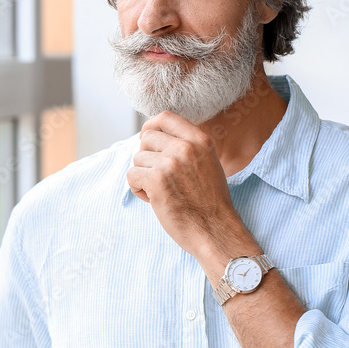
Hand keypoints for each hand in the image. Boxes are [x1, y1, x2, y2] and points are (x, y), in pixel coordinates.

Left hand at [127, 111, 249, 260]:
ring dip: (143, 176)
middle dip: (146, 157)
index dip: (150, 126)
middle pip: (147, 138)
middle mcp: (186, 147)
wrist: (216, 230)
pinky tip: (153, 200)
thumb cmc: (210, 202)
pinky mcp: (157, 181)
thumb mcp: (208, 163)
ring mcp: (171, 163)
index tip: (146, 138)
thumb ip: (187, 147)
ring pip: (138, 159)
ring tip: (160, 192)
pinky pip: (132, 175)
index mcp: (200, 140)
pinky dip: (138, 189)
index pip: (165, 117)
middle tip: (158, 177)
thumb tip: (155, 136)